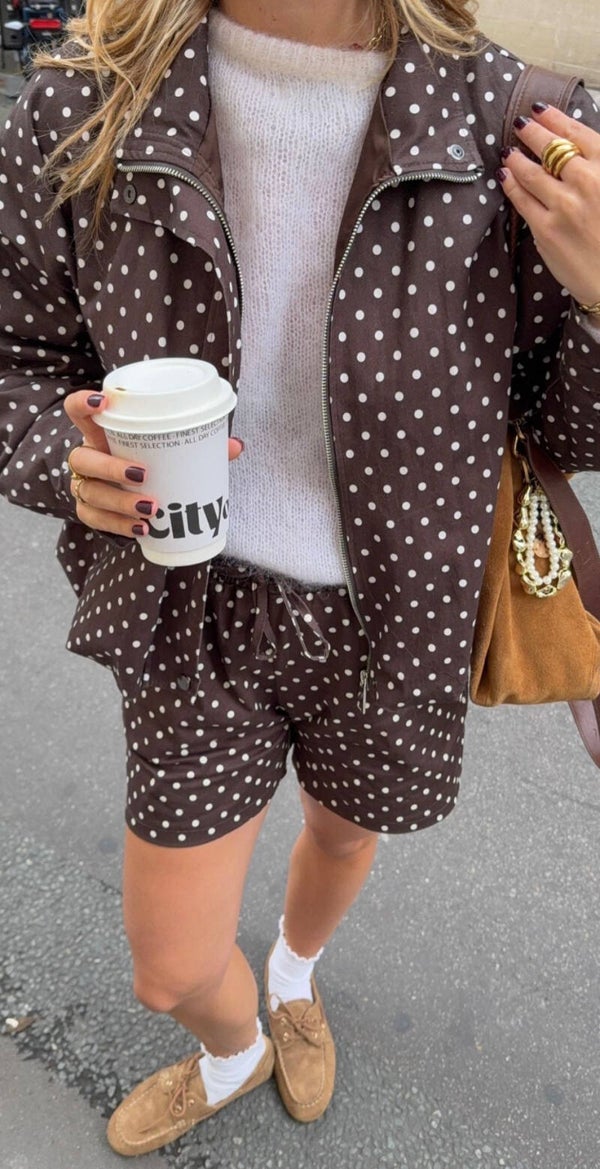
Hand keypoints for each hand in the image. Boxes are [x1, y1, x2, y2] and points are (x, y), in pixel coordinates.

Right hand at [64, 390, 243, 538]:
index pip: (76, 411)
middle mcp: (86, 457)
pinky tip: (142, 529)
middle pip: (82, 459)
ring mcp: (84, 486)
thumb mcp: (163, 450)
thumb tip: (235, 446)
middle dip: (110, 468)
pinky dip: (119, 526)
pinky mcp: (88, 511)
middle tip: (142, 475)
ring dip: (119, 502)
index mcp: (100, 434)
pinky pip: (95, 520)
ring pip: (90, 493)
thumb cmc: (144, 461)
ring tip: (150, 508)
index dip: (82, 404)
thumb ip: (196, 445)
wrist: (122, 493)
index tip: (102, 402)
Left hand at [497, 104, 599, 306]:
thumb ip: (598, 167)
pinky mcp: (546, 230)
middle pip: (551, 148)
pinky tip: (504, 175)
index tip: (541, 110)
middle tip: (520, 124)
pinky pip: (522, 200)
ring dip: (516, 157)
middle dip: (532, 132)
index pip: (578, 133)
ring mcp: (565, 206)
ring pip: (532, 172)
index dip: (555, 119)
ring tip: (508, 151)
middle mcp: (588, 182)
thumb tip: (576, 151)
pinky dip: (510, 184)